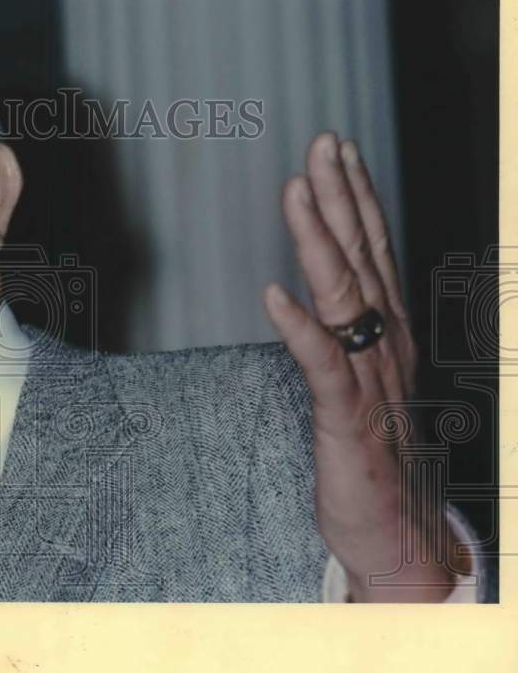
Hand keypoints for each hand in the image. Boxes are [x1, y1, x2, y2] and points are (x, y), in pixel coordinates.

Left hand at [263, 131, 460, 601]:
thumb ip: (348, 332)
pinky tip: (274, 294)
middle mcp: (386, 344)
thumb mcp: (363, 380)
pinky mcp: (347, 417)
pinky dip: (299, 328)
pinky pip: (321, 365)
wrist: (398, 530)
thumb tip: (317, 290)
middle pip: (363, 257)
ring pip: (344, 296)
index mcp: (389, 332)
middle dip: (341, 196)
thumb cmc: (377, 452)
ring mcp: (370, 378)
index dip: (356, 198)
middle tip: (322, 142)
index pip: (374, 251)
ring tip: (298, 191)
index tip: (338, 151)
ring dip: (320, 241)